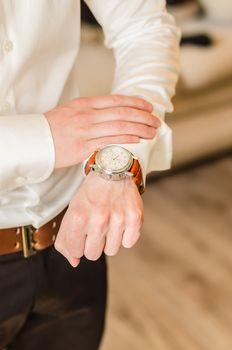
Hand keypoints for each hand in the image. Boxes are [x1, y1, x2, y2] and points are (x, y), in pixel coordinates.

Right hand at [44, 95, 159, 167]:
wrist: (36, 141)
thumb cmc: (54, 128)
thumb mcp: (72, 111)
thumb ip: (92, 111)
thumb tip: (112, 114)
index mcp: (86, 104)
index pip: (116, 100)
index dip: (135, 103)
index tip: (148, 106)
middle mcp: (88, 114)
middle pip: (122, 112)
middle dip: (142, 116)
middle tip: (156, 121)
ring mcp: (86, 130)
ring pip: (119, 126)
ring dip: (139, 128)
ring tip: (152, 132)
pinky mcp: (83, 146)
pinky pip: (109, 141)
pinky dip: (126, 139)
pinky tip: (138, 139)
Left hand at [54, 171, 143, 266]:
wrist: (113, 170)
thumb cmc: (91, 193)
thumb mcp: (72, 211)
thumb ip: (66, 239)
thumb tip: (74, 262)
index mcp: (78, 217)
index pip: (75, 251)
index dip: (77, 243)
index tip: (82, 232)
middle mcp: (98, 219)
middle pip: (93, 254)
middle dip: (93, 243)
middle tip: (96, 226)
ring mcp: (118, 219)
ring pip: (111, 251)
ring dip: (109, 239)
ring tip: (109, 221)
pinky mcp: (135, 219)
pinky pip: (128, 243)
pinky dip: (125, 235)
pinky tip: (121, 220)